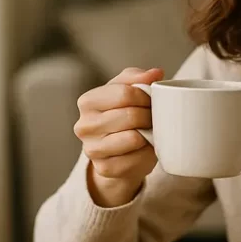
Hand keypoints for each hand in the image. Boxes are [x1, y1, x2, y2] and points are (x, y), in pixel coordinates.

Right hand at [74, 67, 163, 206]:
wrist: (120, 151)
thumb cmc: (123, 114)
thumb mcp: (127, 90)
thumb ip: (139, 78)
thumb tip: (156, 73)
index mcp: (87, 101)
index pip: (125, 93)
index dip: (146, 97)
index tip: (152, 101)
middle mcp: (84, 125)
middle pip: (131, 115)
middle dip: (149, 116)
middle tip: (154, 118)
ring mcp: (92, 149)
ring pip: (133, 138)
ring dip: (149, 135)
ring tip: (149, 132)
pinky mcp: (105, 168)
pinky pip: (135, 160)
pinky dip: (146, 154)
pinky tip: (144, 149)